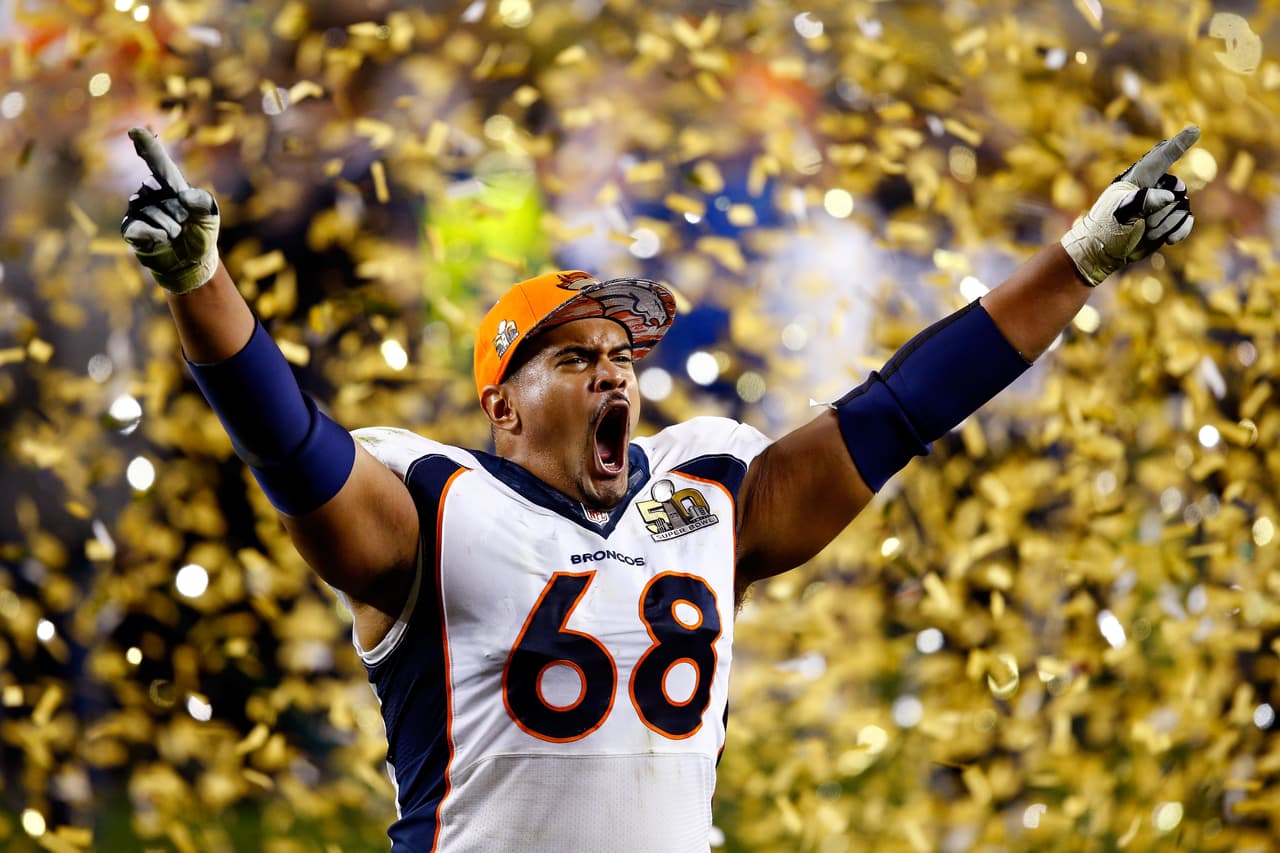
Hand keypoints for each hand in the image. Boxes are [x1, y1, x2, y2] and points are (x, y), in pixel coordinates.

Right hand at [120, 128, 219, 293]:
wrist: (192, 262)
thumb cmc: (201, 234)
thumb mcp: (210, 216)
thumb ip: (203, 202)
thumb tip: (183, 196)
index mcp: (171, 184)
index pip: (158, 161)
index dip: (147, 146)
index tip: (135, 131)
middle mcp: (151, 191)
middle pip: (161, 192)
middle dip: (180, 213)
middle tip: (185, 225)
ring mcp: (138, 209)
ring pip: (154, 213)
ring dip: (172, 228)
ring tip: (176, 235)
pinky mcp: (130, 228)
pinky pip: (141, 228)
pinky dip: (157, 237)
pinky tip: (163, 241)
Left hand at [1061, 126, 1198, 286]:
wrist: (1101, 254)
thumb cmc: (1105, 229)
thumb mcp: (1120, 212)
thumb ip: (1144, 201)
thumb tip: (1169, 197)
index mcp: (1137, 179)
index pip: (1161, 157)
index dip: (1179, 144)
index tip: (1195, 130)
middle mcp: (1152, 189)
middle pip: (1177, 188)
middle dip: (1165, 208)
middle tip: (1145, 222)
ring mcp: (1160, 206)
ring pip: (1182, 207)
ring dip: (1166, 223)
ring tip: (1147, 232)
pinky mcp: (1165, 222)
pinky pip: (1185, 221)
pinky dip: (1180, 230)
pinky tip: (1169, 240)